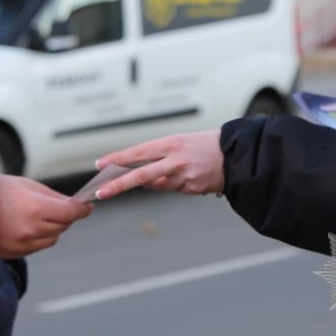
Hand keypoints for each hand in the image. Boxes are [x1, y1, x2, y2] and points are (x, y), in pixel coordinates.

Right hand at [0, 175, 92, 258]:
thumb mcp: (27, 185)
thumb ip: (52, 196)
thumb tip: (72, 204)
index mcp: (36, 209)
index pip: (71, 214)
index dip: (82, 210)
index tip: (87, 206)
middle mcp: (32, 230)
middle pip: (63, 226)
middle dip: (66, 217)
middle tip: (64, 208)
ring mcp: (23, 245)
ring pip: (52, 239)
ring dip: (53, 228)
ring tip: (41, 215)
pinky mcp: (15, 254)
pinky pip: (37, 247)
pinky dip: (39, 237)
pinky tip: (27, 225)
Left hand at [93, 131, 223, 200]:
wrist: (234, 155)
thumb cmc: (203, 146)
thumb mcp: (179, 143)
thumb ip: (158, 157)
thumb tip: (137, 175)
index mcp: (171, 143)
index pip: (138, 152)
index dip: (118, 159)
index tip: (100, 165)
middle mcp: (175, 159)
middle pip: (141, 175)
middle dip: (118, 185)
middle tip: (101, 192)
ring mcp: (183, 176)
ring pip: (158, 185)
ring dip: (157, 182)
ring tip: (179, 169)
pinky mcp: (191, 189)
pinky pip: (175, 189)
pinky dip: (177, 184)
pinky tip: (192, 175)